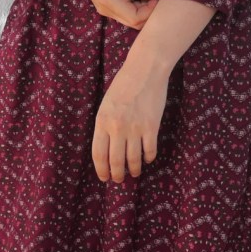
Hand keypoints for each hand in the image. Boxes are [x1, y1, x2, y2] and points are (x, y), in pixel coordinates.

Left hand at [92, 59, 168, 181]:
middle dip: (116, 175)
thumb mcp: (106, 105)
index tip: (104, 177)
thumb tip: (107, 149)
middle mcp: (117, 128)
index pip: (98, 154)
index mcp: (102, 122)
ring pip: (133, 159)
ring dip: (133, 170)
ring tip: (134, 173)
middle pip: (115, 161)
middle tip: (118, 180)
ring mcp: (135, 128)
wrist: (144, 71)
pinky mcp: (151, 127)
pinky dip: (148, 158)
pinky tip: (147, 158)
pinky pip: (149, 150)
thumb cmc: (123, 86)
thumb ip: (105, 126)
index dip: (101, 169)